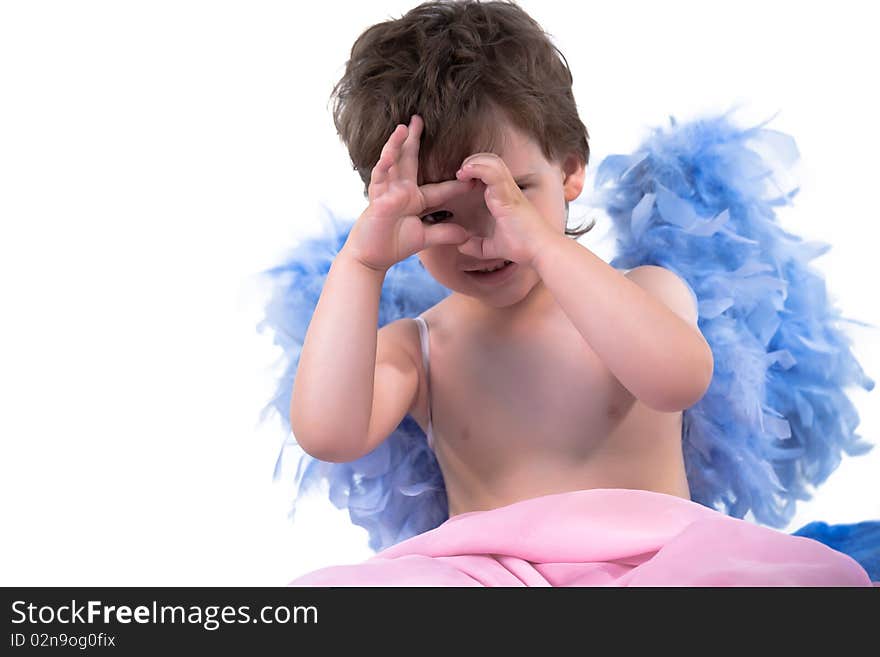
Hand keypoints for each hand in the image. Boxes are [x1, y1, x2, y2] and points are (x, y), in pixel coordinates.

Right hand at [343, 115, 474, 271]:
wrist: (370, 257)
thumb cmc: (393, 245)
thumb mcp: (424, 238)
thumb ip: (444, 234)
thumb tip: (466, 235)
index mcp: (415, 199)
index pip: (440, 187)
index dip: (457, 182)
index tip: (475, 173)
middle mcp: (401, 190)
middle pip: (410, 160)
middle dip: (414, 139)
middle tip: (419, 118)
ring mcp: (387, 193)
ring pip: (392, 164)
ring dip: (397, 145)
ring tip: (404, 127)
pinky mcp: (376, 200)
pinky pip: (380, 180)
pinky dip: (383, 167)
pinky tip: (388, 154)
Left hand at [454, 153, 555, 267]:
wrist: (541, 250)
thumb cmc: (525, 247)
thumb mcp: (494, 247)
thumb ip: (478, 246)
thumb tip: (462, 246)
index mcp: (505, 197)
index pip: (490, 171)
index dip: (475, 170)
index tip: (461, 180)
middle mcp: (508, 190)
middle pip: (491, 160)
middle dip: (473, 161)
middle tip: (460, 174)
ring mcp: (509, 190)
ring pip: (492, 161)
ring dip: (473, 162)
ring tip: (461, 173)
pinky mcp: (508, 195)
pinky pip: (492, 173)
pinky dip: (477, 168)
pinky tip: (464, 174)